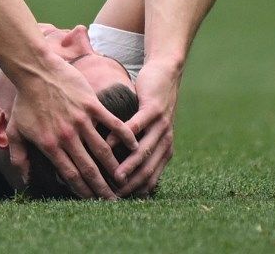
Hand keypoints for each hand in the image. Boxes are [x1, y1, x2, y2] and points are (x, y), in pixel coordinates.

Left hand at [8, 59, 136, 199]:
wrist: (34, 70)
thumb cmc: (24, 101)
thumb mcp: (15, 131)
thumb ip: (19, 156)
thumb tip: (24, 179)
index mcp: (49, 145)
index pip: (70, 174)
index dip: (83, 190)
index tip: (93, 200)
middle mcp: (67, 136)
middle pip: (88, 168)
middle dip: (102, 187)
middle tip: (114, 199)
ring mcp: (80, 120)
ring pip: (103, 151)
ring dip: (115, 167)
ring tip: (124, 179)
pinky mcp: (91, 105)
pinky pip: (112, 124)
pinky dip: (124, 136)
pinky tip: (134, 146)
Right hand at [116, 60, 179, 196]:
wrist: (165, 74)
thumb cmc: (151, 104)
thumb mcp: (149, 130)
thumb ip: (139, 148)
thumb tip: (121, 170)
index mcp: (164, 150)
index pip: (151, 179)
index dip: (134, 191)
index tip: (116, 199)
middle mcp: (166, 141)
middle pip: (148, 170)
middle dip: (131, 185)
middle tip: (112, 194)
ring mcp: (161, 126)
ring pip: (144, 151)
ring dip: (128, 166)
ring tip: (112, 175)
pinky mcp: (154, 109)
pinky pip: (137, 126)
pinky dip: (122, 137)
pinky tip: (108, 143)